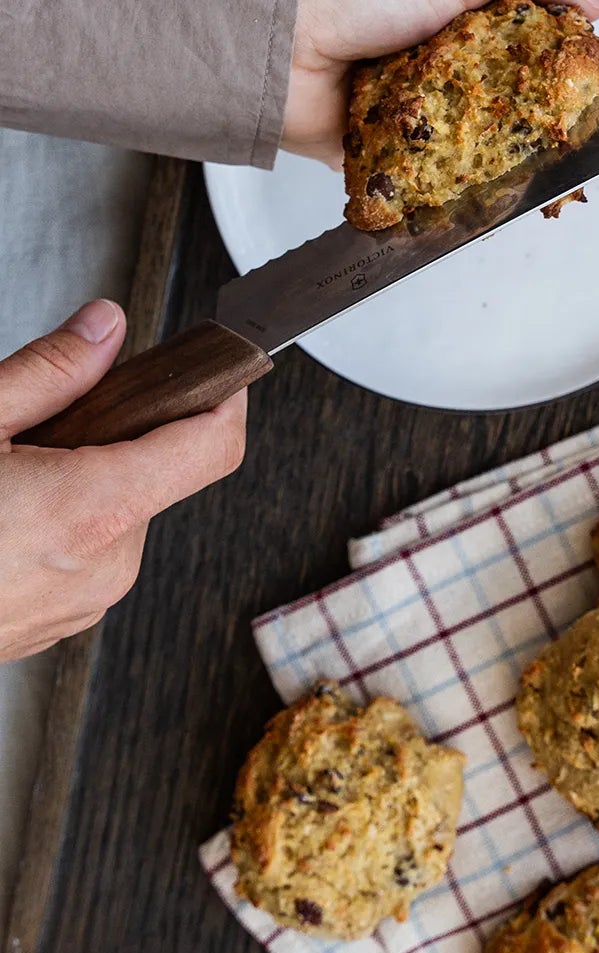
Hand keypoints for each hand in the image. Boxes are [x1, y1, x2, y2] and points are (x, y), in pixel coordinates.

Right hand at [0, 300, 246, 661]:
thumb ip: (48, 373)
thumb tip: (105, 329)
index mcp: (90, 511)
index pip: (212, 445)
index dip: (223, 394)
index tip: (218, 367)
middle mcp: (103, 566)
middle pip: (153, 472)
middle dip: (111, 437)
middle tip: (41, 427)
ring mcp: (84, 603)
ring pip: (117, 512)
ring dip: (78, 481)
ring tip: (5, 477)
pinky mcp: (60, 623)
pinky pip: (86, 553)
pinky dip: (57, 525)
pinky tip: (0, 517)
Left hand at [283, 0, 598, 167]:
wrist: (271, 41)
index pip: (530, 20)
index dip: (571, 50)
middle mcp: (432, 42)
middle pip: (507, 81)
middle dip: (542, 107)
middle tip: (576, 129)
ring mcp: (409, 95)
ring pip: (473, 129)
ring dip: (501, 145)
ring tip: (540, 162)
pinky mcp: (383, 142)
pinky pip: (429, 168)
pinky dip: (452, 176)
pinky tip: (483, 183)